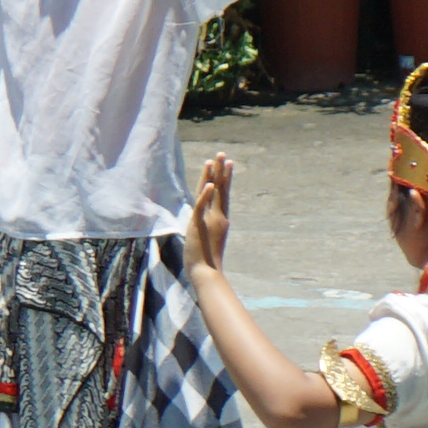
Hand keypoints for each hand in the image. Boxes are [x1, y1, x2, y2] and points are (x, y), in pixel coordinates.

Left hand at [187, 153, 237, 272]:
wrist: (206, 273)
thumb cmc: (205, 261)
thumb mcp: (207, 238)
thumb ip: (205, 227)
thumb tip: (202, 221)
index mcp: (220, 219)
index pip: (221, 194)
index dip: (223, 178)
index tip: (227, 164)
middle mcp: (218, 217)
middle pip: (220, 189)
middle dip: (221, 170)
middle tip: (223, 154)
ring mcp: (210, 220)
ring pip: (214, 193)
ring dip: (214, 176)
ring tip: (216, 159)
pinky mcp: (201, 225)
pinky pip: (203, 207)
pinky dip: (206, 195)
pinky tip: (209, 184)